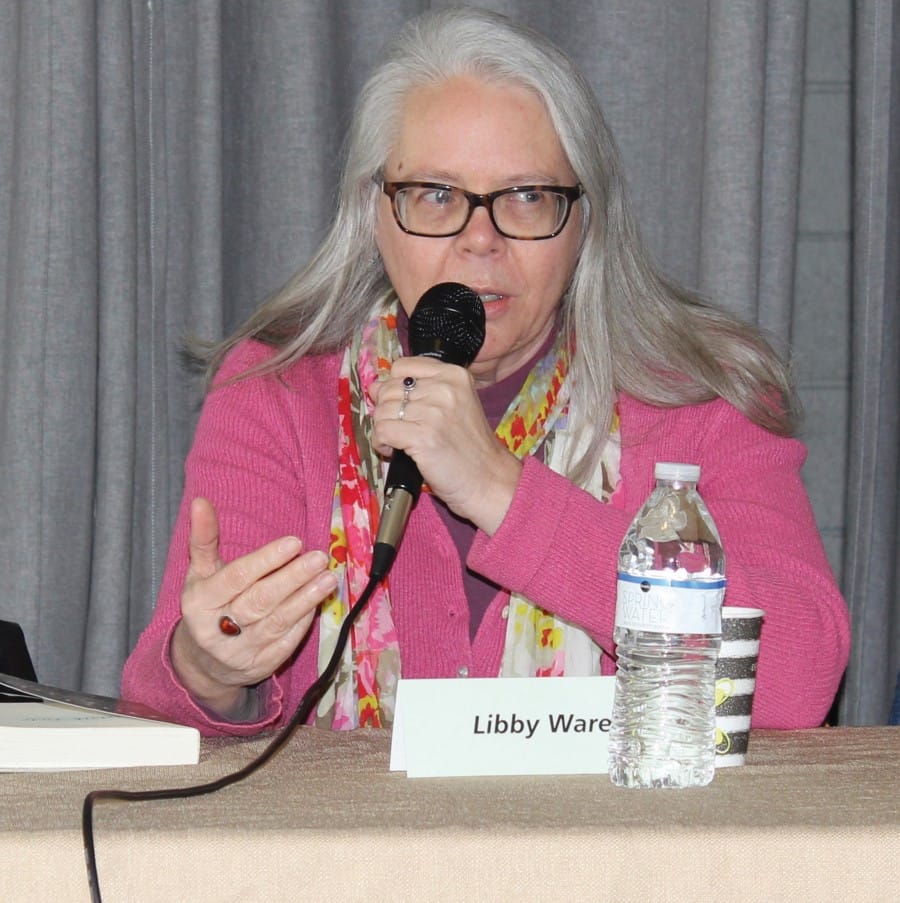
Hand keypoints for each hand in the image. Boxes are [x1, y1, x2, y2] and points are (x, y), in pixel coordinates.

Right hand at [170, 498, 337, 717]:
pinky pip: (287, 643)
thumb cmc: (207, 606)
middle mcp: (217, 630)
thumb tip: (200, 502)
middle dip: (293, 578)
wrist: (201, 664)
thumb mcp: (199, 573)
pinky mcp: (261, 666)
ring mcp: (240, 652)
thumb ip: (204, 539)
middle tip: (319, 557)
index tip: (294, 542)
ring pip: (278, 622)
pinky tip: (318, 602)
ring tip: (328, 578)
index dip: (266, 560)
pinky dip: (304, 622)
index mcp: (200, 603)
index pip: (236, 578)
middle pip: (260, 601)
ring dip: (306, 598)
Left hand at [369, 358, 521, 534]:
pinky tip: (394, 451)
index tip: (401, 406)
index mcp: (454, 375)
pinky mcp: (423, 436)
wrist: (488, 479)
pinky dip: (381, 443)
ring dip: (383, 429)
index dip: (394, 387)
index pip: (402, 367)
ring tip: (399, 442)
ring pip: (382, 411)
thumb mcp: (454, 405)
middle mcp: (445, 388)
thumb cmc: (470, 447)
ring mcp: (434, 412)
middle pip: (389, 389)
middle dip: (387, 411)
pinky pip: (382, 431)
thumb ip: (419, 391)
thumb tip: (374, 386)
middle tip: (400, 429)